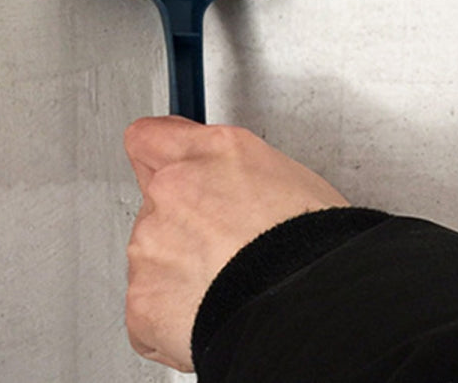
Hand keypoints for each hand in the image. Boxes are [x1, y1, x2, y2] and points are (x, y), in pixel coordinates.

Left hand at [124, 115, 349, 371]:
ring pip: (150, 256)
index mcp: (212, 152)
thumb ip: (231, 169)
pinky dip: (169, 320)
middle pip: (153, 203)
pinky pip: (147, 309)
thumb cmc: (315, 254)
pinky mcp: (142, 298)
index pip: (148, 138)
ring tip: (225, 290)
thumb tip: (221, 178)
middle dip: (178, 226)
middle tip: (220, 251)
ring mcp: (150, 243)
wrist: (308, 315)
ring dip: (175, 273)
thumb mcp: (287, 179)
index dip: (157, 158)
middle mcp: (173, 188)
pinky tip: (210, 317)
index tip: (163, 170)